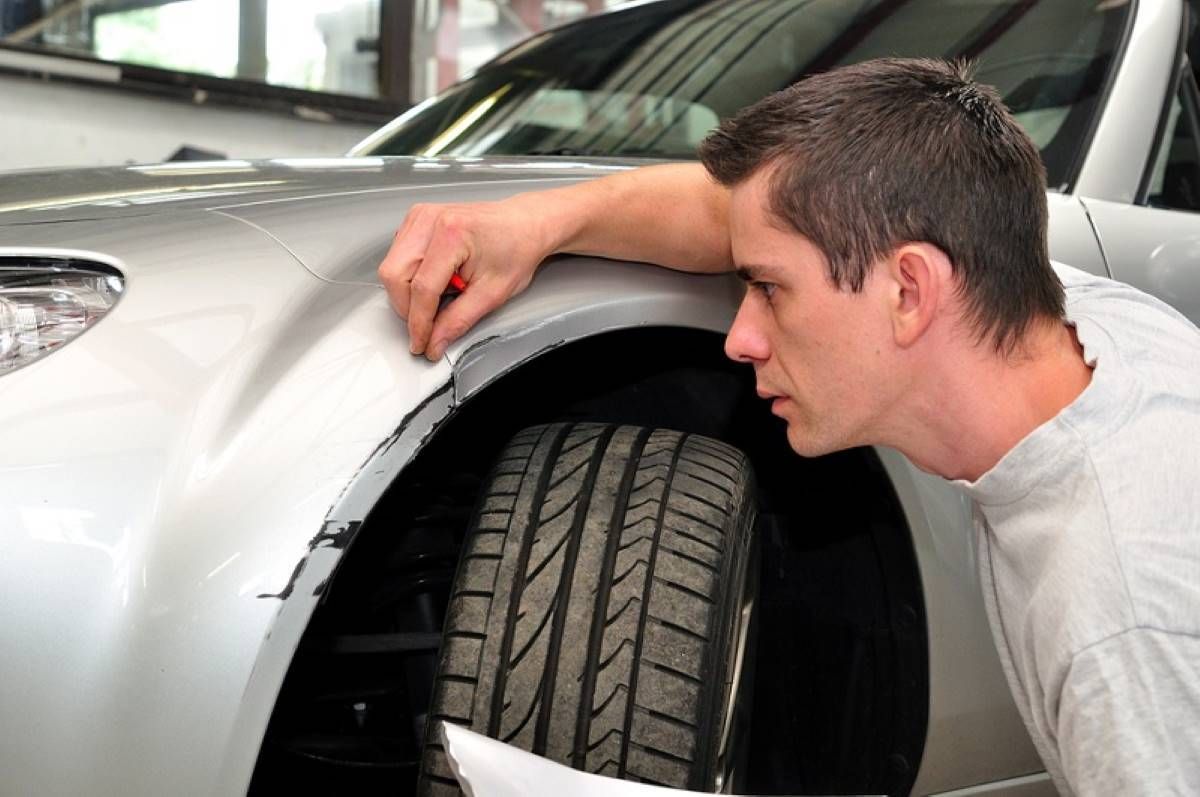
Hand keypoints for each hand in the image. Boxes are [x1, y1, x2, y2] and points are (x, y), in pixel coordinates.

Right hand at [379, 199, 548, 360]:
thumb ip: (457, 321)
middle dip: (408, 308)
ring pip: (391, 267)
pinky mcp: (417, 219)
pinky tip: (437, 276)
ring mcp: (421, 216)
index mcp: (452, 234)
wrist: (525, 225)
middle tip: (430, 322)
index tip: (421, 342)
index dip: (419, 323)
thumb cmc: (517, 249)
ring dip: (409, 292)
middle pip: (395, 276)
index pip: (421, 289)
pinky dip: (410, 276)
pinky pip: (397, 256)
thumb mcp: (492, 294)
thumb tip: (434, 341)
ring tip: (444, 290)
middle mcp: (430, 220)